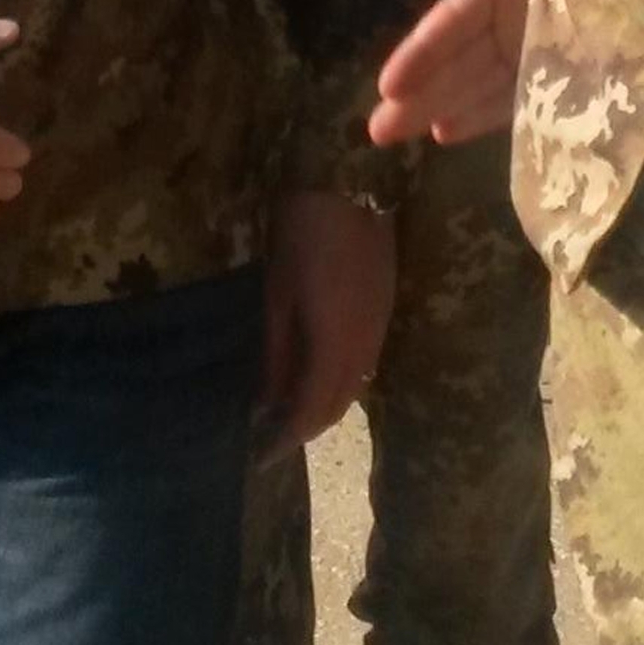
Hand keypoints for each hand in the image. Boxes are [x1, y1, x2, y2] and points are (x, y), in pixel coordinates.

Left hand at [258, 190, 396, 455]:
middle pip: (337, 407)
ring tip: (288, 412)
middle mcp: (365, 348)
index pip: (312, 411)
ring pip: (354, 389)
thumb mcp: (277, 297)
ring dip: (323, 408)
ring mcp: (379, 330)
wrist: (349, 187)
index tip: (259, 457)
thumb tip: (265, 401)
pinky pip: (363, 367)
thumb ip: (276, 354)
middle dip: (304, 429)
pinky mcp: (384, 314)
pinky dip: (338, 383)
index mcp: (335, 346)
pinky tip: (315, 376)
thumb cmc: (300, 238)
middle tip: (271, 438)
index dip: (286, 438)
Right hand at [367, 0, 537, 147]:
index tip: (388, 80)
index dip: (423, 49)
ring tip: (398, 134)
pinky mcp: (559, 72)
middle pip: (457, 56)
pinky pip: (513, 97)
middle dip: (418, 91)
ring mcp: (534, 45)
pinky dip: (482, 115)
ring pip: (476, 81)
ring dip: (440, 106)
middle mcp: (514, 13)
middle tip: (376, 128)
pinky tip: (446, 133)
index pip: (457, 15)